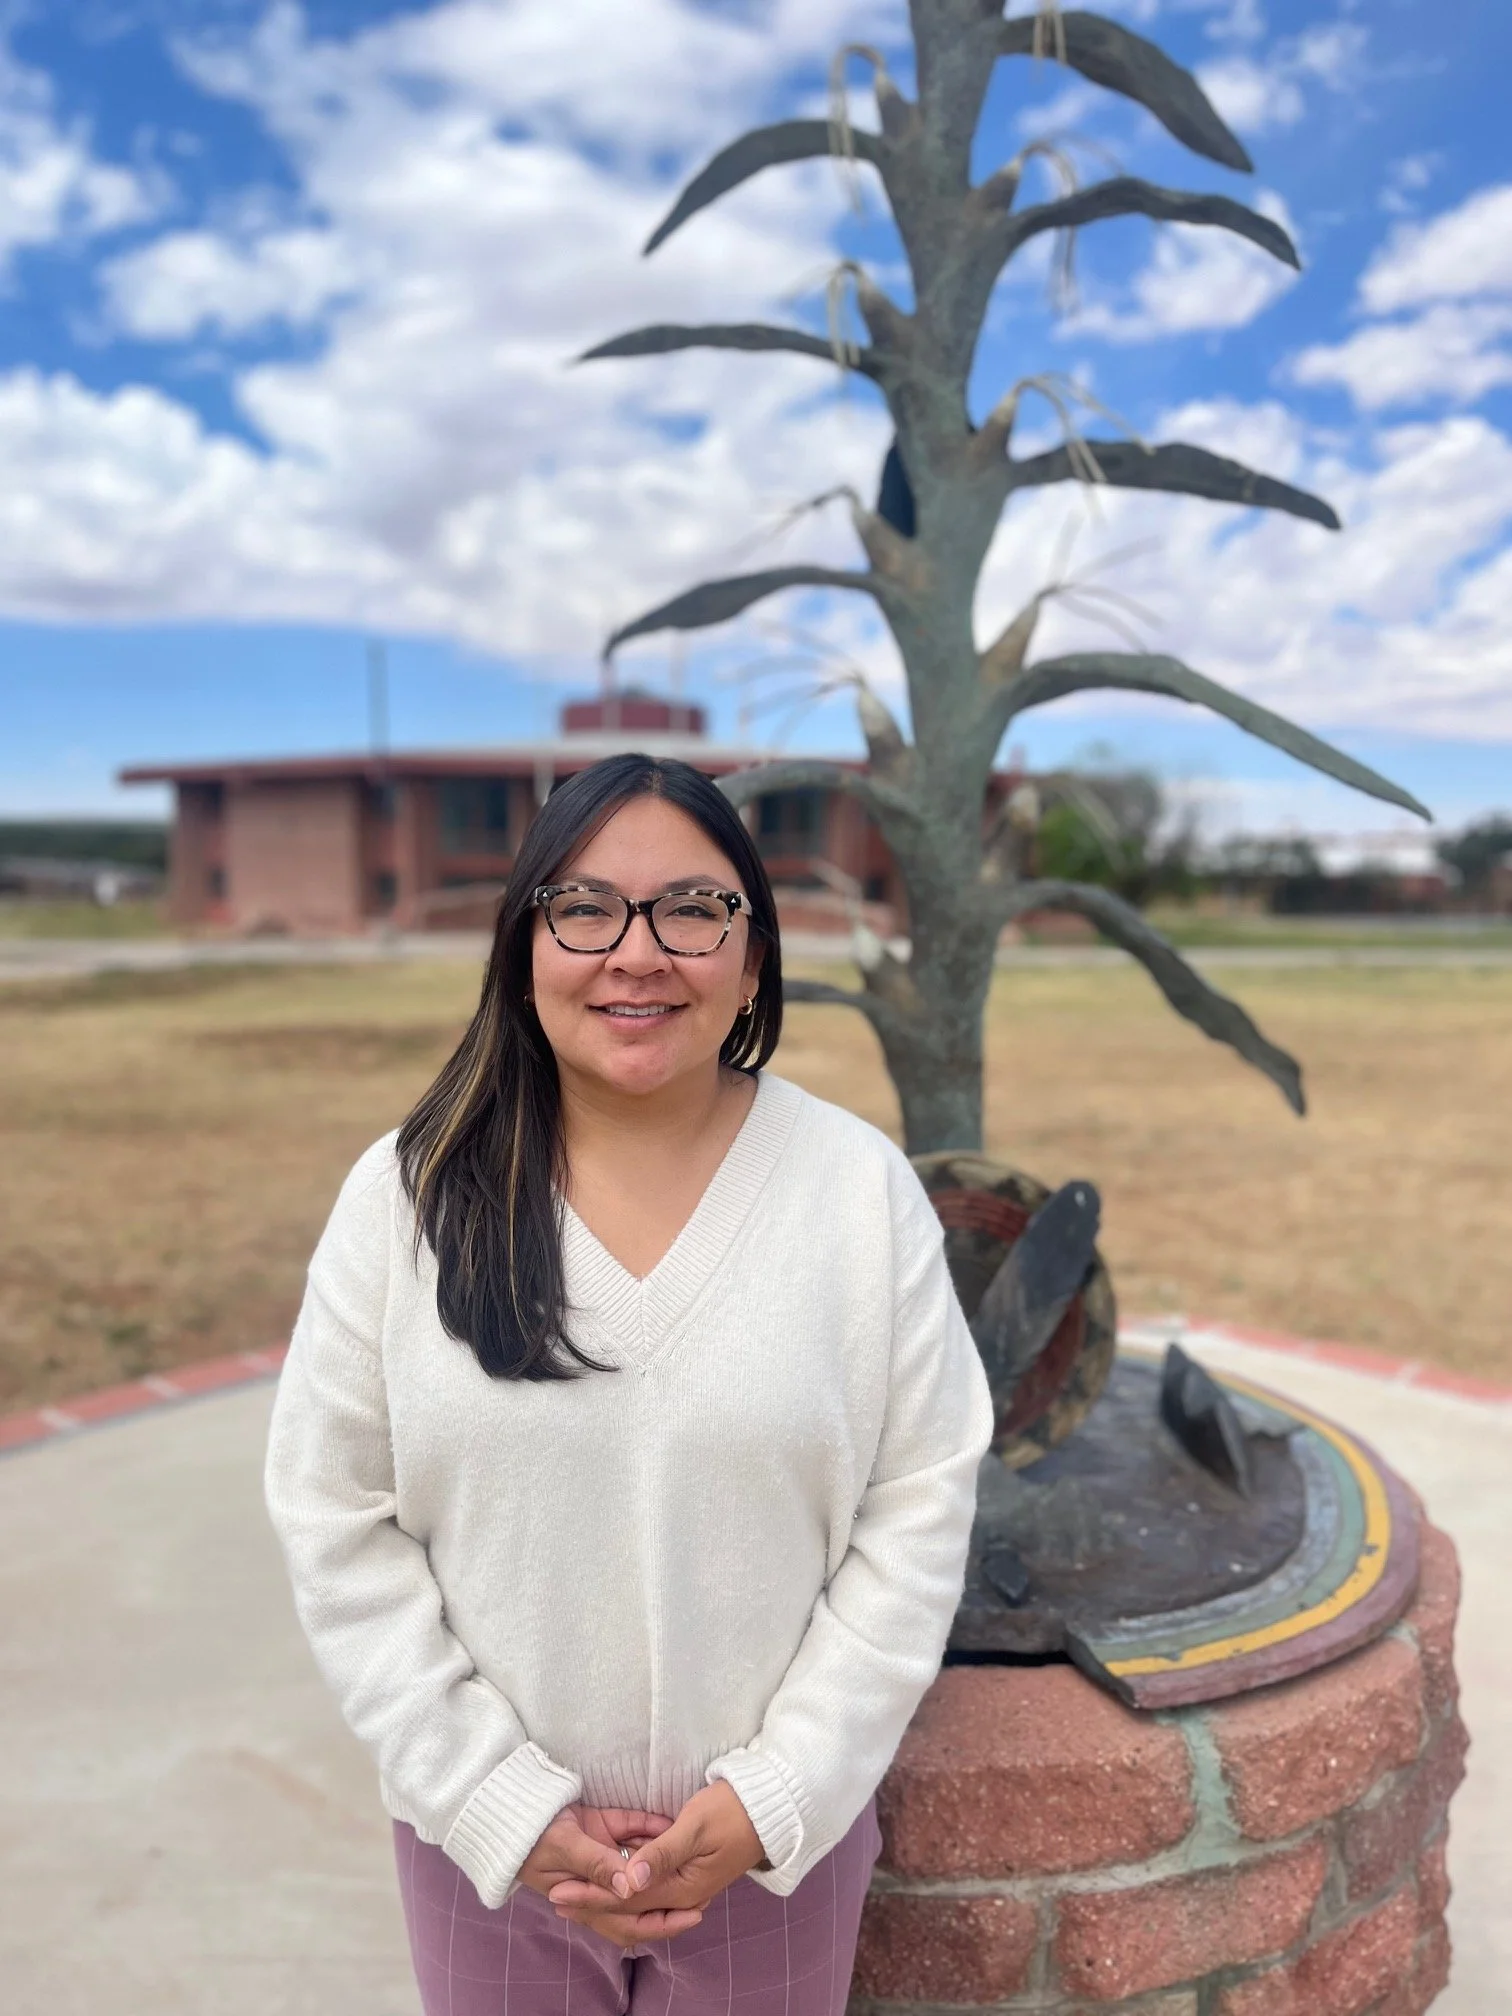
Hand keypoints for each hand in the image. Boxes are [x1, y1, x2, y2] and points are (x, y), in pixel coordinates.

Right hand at [517, 1805, 700, 1949]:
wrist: (514, 1805)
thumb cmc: (532, 1836)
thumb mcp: (564, 1850)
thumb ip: (597, 1866)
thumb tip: (630, 1890)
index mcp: (588, 1900)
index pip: (629, 1921)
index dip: (663, 1922)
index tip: (693, 1914)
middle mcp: (600, 1881)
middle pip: (642, 1897)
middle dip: (672, 1896)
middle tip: (703, 1893)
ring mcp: (603, 1852)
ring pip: (641, 1863)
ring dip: (664, 1859)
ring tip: (695, 1854)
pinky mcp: (602, 1825)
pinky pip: (633, 1829)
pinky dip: (651, 1826)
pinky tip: (671, 1820)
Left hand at [547, 1783, 764, 1925]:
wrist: (770, 1807)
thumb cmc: (733, 1809)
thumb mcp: (695, 1826)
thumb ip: (660, 1854)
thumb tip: (628, 1881)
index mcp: (683, 1887)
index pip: (626, 1898)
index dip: (591, 1895)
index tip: (559, 1891)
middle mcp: (684, 1893)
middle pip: (630, 1905)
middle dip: (592, 1902)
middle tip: (557, 1898)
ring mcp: (688, 1884)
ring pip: (639, 1898)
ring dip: (607, 1896)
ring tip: (575, 1892)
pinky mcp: (689, 1871)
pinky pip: (652, 1886)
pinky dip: (627, 1884)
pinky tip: (610, 1877)